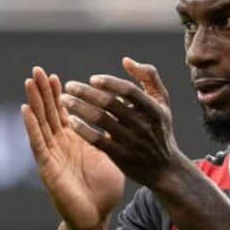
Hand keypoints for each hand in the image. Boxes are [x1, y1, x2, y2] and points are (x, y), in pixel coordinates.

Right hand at [22, 66, 124, 229]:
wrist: (96, 217)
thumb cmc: (103, 190)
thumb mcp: (109, 156)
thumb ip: (108, 138)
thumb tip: (120, 122)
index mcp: (74, 141)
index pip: (63, 113)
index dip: (58, 95)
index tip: (55, 76)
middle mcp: (60, 145)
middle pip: (49, 113)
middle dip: (43, 91)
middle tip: (37, 70)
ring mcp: (51, 155)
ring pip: (40, 123)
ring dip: (34, 102)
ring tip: (29, 82)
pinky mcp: (47, 167)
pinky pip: (38, 143)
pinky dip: (31, 125)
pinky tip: (25, 109)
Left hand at [59, 57, 190, 191]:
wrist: (164, 168)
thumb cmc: (159, 128)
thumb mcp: (162, 102)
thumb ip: (149, 76)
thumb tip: (126, 60)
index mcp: (154, 109)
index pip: (129, 91)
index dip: (109, 83)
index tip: (92, 79)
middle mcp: (143, 125)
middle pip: (110, 104)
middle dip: (86, 92)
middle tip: (69, 86)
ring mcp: (132, 142)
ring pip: (100, 120)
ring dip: (79, 108)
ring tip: (64, 100)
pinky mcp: (121, 156)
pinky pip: (97, 140)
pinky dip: (82, 129)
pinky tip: (71, 120)